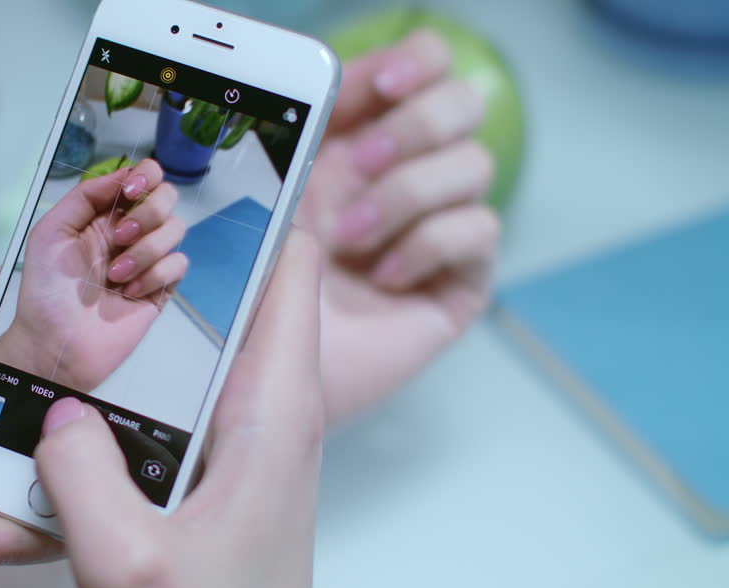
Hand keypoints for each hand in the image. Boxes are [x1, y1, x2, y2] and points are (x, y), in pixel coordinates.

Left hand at [0, 158, 187, 390]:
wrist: (56, 343)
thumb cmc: (46, 291)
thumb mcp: (50, 232)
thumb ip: (84, 196)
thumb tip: (123, 174)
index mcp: (103, 214)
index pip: (142, 177)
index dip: (144, 176)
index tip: (128, 193)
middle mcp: (129, 231)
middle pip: (166, 196)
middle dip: (148, 213)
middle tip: (119, 238)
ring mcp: (147, 259)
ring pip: (175, 229)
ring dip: (145, 250)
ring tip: (114, 276)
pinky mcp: (160, 288)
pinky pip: (178, 264)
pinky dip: (154, 276)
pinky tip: (128, 293)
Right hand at [34, 231, 323, 587]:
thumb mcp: (129, 561)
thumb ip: (79, 472)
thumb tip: (51, 411)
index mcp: (264, 414)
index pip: (279, 272)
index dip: (242, 208)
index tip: (175, 168)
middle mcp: (235, 425)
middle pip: (159, 323)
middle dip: (71, 295)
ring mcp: (193, 467)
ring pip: (107, 393)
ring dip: (20, 390)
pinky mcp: (160, 506)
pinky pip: (86, 476)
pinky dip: (24, 494)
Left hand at [298, 29, 499, 422]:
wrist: (262, 379)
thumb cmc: (255, 290)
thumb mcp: (266, 205)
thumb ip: (299, 144)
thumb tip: (327, 88)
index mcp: (360, 140)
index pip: (421, 68)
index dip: (413, 62)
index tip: (379, 85)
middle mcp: (407, 176)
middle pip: (463, 104)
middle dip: (415, 125)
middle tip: (361, 162)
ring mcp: (437, 225)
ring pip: (475, 164)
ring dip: (407, 194)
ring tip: (350, 238)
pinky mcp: (459, 279)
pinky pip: (479, 230)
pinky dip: (428, 244)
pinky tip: (380, 275)